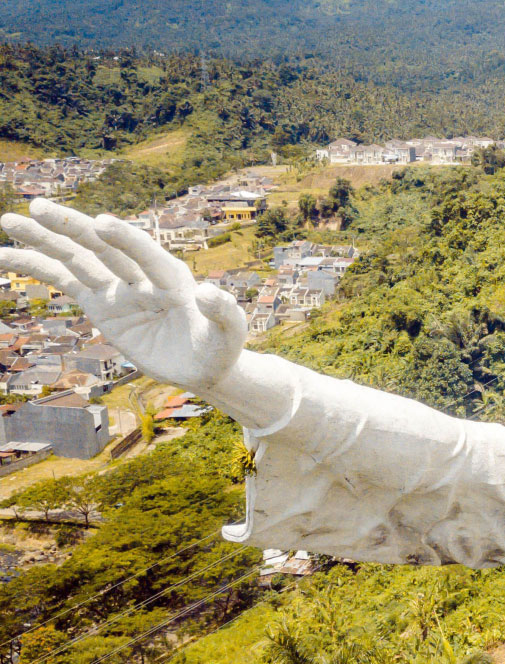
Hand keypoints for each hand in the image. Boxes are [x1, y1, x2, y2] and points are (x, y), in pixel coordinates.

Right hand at [0, 199, 247, 392]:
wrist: (203, 364)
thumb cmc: (219, 347)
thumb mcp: (231, 334)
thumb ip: (226, 313)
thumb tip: (211, 292)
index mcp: (174, 279)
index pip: (147, 255)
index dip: (127, 239)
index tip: (104, 222)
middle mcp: (142, 276)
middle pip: (103, 247)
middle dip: (73, 227)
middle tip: (38, 207)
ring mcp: (118, 288)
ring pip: (77, 258)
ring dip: (43, 240)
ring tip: (9, 220)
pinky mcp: (101, 303)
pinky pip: (64, 281)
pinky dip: (36, 268)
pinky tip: (6, 256)